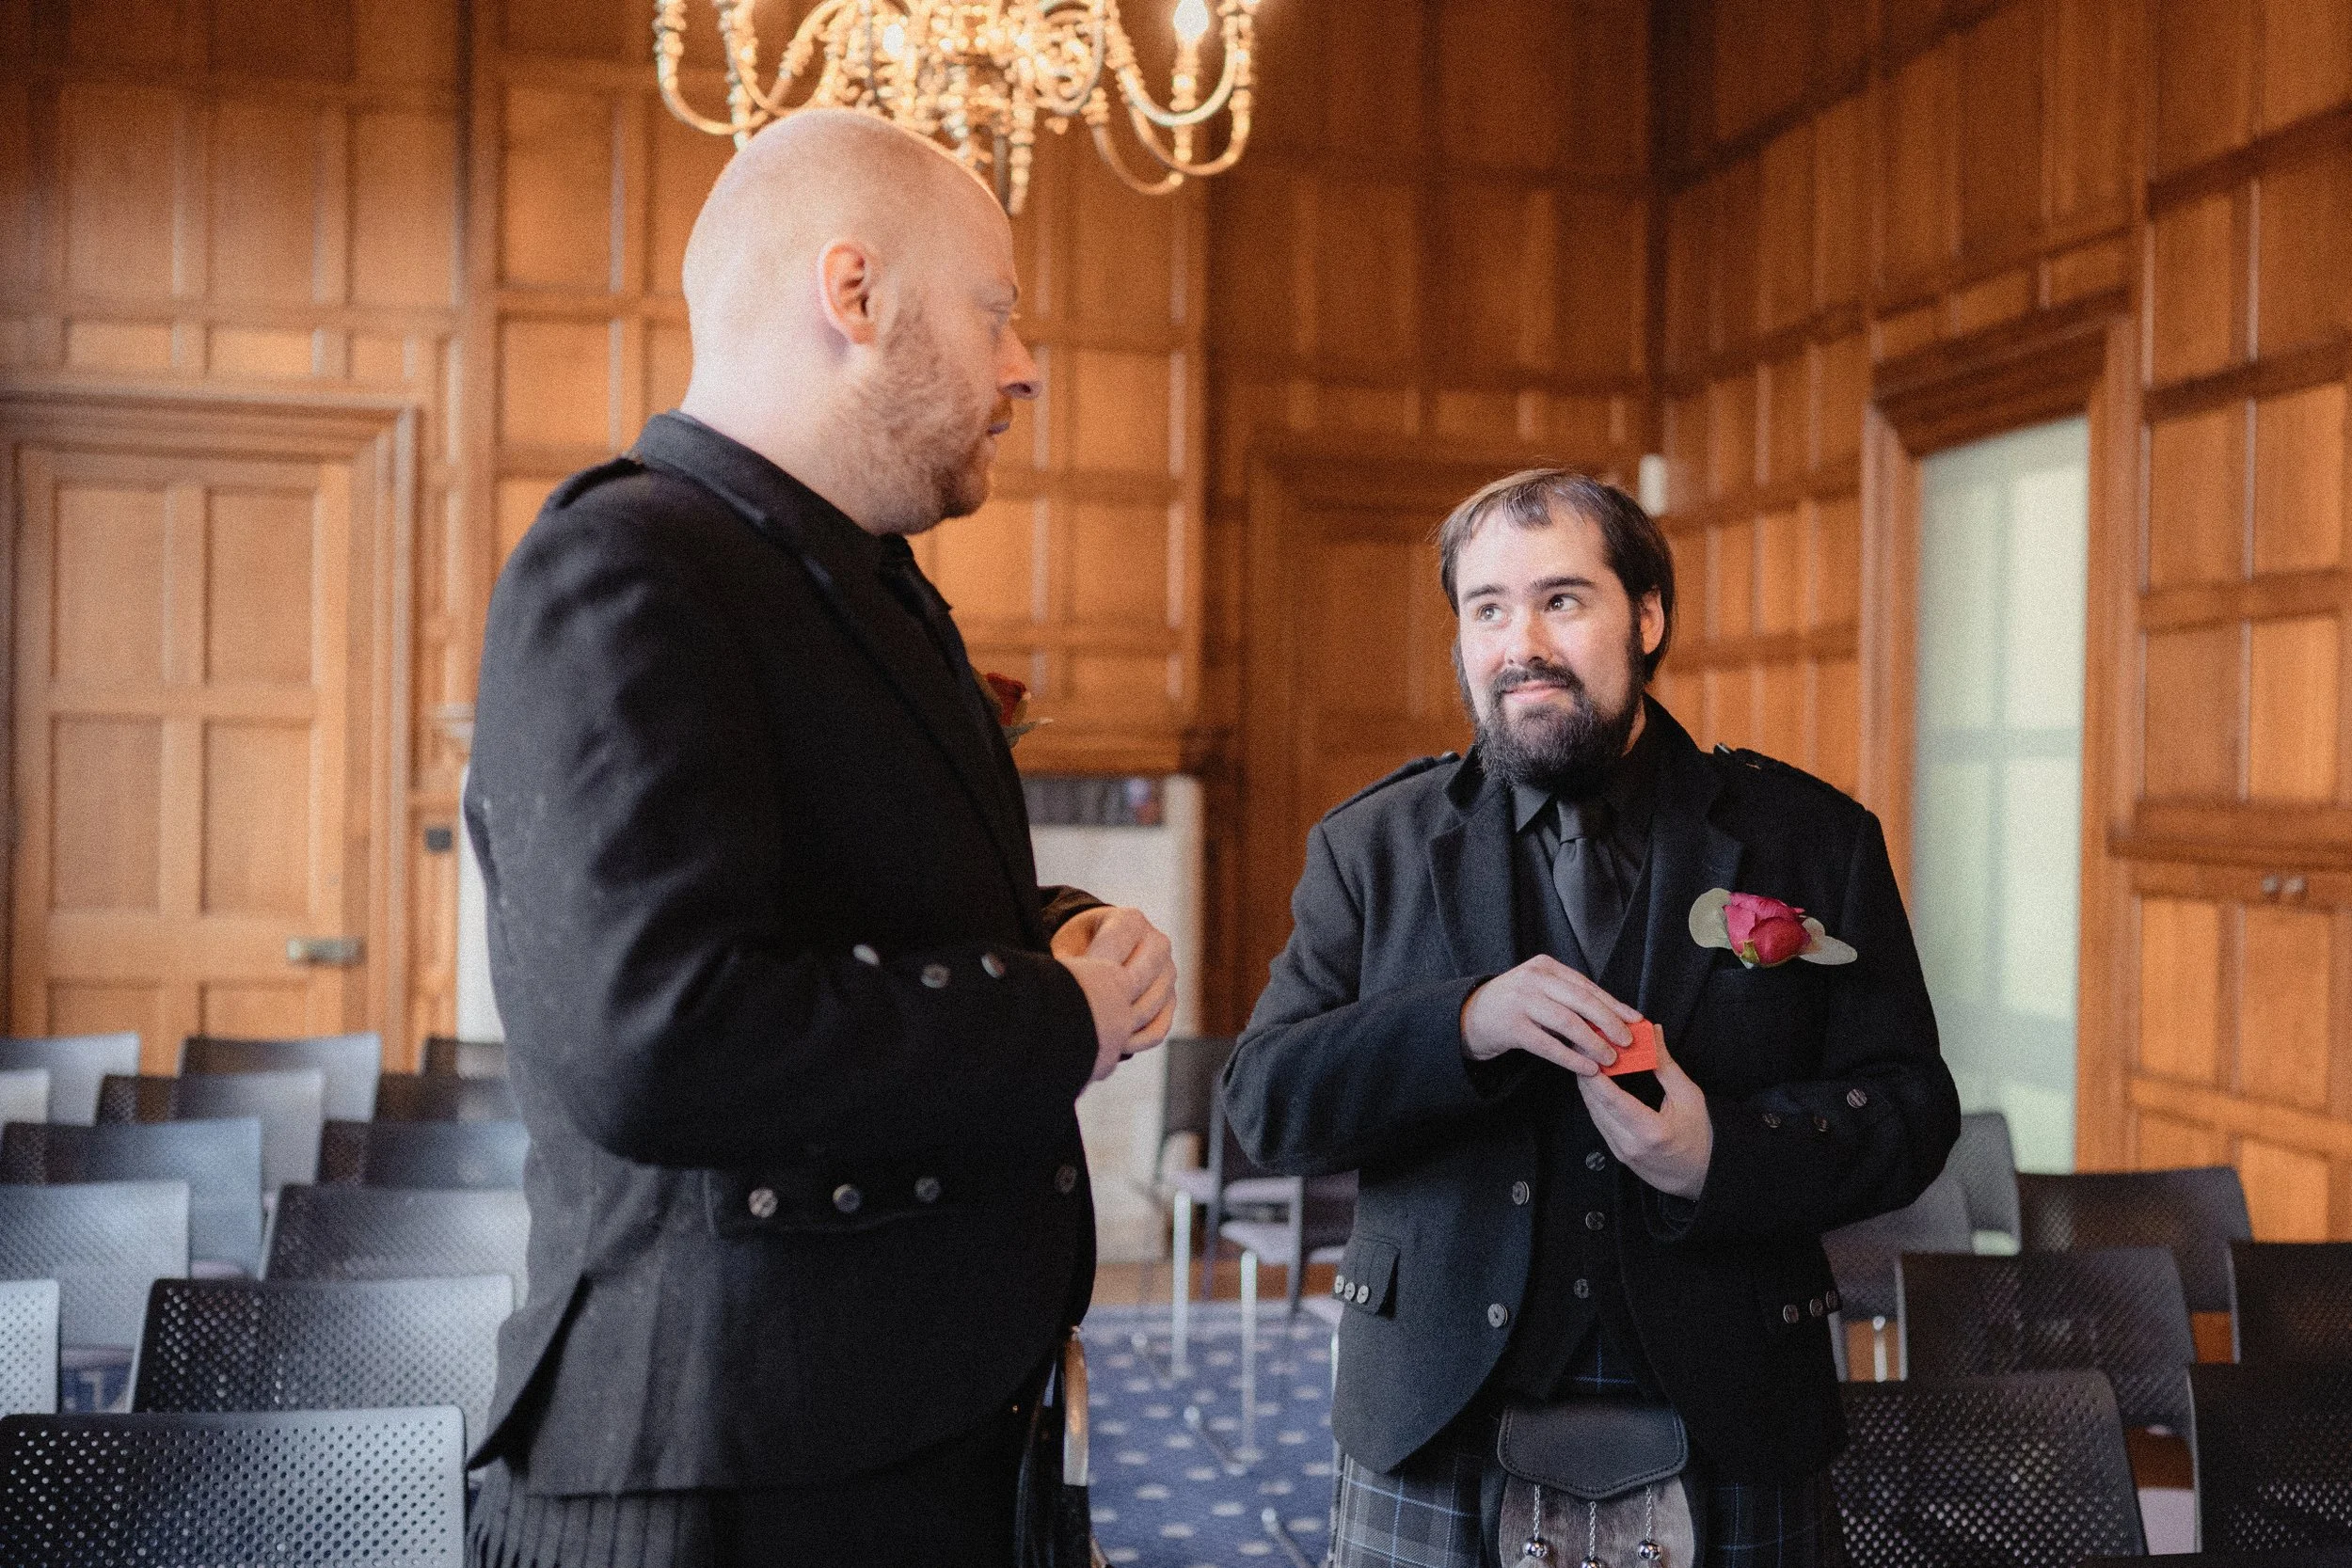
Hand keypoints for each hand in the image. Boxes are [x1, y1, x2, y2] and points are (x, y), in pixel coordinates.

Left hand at [1054, 906, 1176, 1079]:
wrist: (1097, 948)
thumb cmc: (1077, 945)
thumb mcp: (1067, 944)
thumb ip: (1066, 963)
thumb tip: (1057, 990)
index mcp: (1131, 920)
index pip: (1116, 946)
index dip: (1092, 969)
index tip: (1072, 987)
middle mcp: (1157, 943)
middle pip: (1141, 977)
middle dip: (1110, 1000)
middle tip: (1085, 1018)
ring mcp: (1168, 972)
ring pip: (1151, 1006)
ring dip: (1123, 1025)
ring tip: (1094, 1035)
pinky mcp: (1170, 999)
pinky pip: (1158, 1028)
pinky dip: (1136, 1041)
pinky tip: (1112, 1047)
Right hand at [1458, 955, 1639, 1075]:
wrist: (1470, 1017)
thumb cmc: (1513, 1006)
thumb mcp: (1540, 990)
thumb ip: (1569, 999)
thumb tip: (1613, 1019)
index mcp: (1545, 967)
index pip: (1587, 986)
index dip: (1614, 1004)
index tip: (1635, 1020)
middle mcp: (1533, 980)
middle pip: (1581, 1001)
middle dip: (1609, 1022)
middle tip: (1628, 1040)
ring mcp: (1520, 1002)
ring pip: (1567, 1022)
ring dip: (1594, 1042)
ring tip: (1610, 1058)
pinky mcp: (1511, 1027)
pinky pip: (1548, 1045)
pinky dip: (1571, 1058)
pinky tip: (1588, 1068)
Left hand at [1575, 1030, 1712, 1198]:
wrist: (1702, 1176)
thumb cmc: (1701, 1137)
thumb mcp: (1689, 1097)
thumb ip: (1665, 1066)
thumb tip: (1653, 1034)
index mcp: (1651, 1131)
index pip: (1612, 1099)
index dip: (1595, 1075)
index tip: (1586, 1053)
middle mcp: (1630, 1144)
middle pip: (1596, 1105)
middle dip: (1586, 1075)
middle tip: (1582, 1049)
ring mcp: (1621, 1151)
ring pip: (1594, 1114)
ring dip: (1588, 1087)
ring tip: (1587, 1061)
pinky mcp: (1617, 1154)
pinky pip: (1600, 1123)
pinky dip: (1595, 1102)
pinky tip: (1595, 1084)